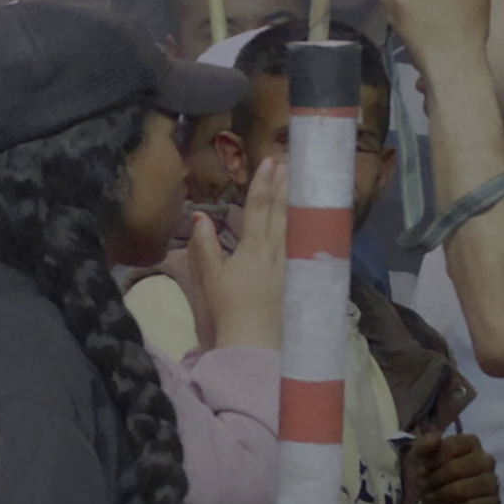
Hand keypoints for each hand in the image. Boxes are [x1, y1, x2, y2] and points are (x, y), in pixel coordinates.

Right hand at [187, 158, 286, 350]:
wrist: (255, 341)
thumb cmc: (230, 309)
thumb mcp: (211, 277)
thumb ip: (205, 246)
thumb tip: (199, 217)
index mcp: (254, 248)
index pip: (258, 208)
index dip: (262, 183)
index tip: (268, 162)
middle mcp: (276, 251)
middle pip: (280, 212)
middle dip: (282, 186)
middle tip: (288, 163)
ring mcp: (288, 264)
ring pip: (291, 225)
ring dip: (292, 202)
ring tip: (296, 184)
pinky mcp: (294, 277)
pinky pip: (298, 243)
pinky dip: (300, 226)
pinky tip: (303, 221)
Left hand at [413, 432, 500, 503]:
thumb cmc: (432, 476)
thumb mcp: (419, 458)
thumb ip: (424, 445)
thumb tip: (435, 438)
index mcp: (471, 443)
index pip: (452, 446)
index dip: (433, 460)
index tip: (422, 469)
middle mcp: (486, 459)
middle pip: (456, 468)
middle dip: (436, 479)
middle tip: (426, 486)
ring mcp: (492, 482)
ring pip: (464, 489)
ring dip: (443, 495)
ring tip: (435, 497)